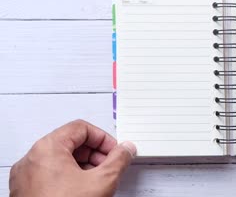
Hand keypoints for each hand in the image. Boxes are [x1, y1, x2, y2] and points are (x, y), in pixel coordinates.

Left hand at [9, 119, 136, 196]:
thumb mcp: (101, 182)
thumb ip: (118, 160)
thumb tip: (126, 149)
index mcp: (48, 148)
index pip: (81, 128)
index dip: (103, 139)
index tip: (115, 151)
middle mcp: (33, 158)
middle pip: (71, 143)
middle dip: (95, 154)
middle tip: (109, 166)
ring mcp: (27, 176)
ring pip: (61, 160)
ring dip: (84, 167)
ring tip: (98, 181)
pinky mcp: (26, 191)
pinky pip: (51, 175)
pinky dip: (69, 178)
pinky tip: (83, 191)